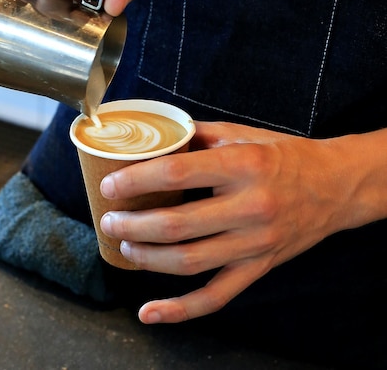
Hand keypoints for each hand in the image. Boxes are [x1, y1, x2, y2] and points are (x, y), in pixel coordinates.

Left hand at [99, 121, 375, 323]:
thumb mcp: (243, 134)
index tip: (111, 186)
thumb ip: (198, 134)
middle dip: (132, 225)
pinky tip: (151, 312)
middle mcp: (250, 207)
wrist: (335, 186)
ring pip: (190, 262)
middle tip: (109, 220)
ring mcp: (255, 243)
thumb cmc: (285, 156)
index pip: (177, 173)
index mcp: (243, 166)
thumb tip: (155, 137)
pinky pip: (217, 296)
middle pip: (177, 225)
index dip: (136, 182)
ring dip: (147, 258)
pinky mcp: (260, 267)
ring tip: (124, 247)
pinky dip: (181, 309)